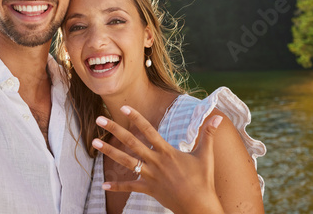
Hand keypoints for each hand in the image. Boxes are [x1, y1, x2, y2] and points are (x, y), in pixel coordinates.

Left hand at [93, 106, 224, 213]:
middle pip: (131, 143)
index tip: (124, 108)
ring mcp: (150, 176)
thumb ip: (208, 134)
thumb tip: (219, 116)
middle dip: (114, 129)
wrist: (199, 206)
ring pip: (126, 161)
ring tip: (94, 142)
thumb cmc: (203, 180)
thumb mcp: (206, 155)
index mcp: (167, 152)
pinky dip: (117, 187)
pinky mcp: (148, 189)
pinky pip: (130, 187)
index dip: (136, 118)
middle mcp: (155, 161)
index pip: (149, 130)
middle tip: (99, 118)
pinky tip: (104, 185)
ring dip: (109, 152)